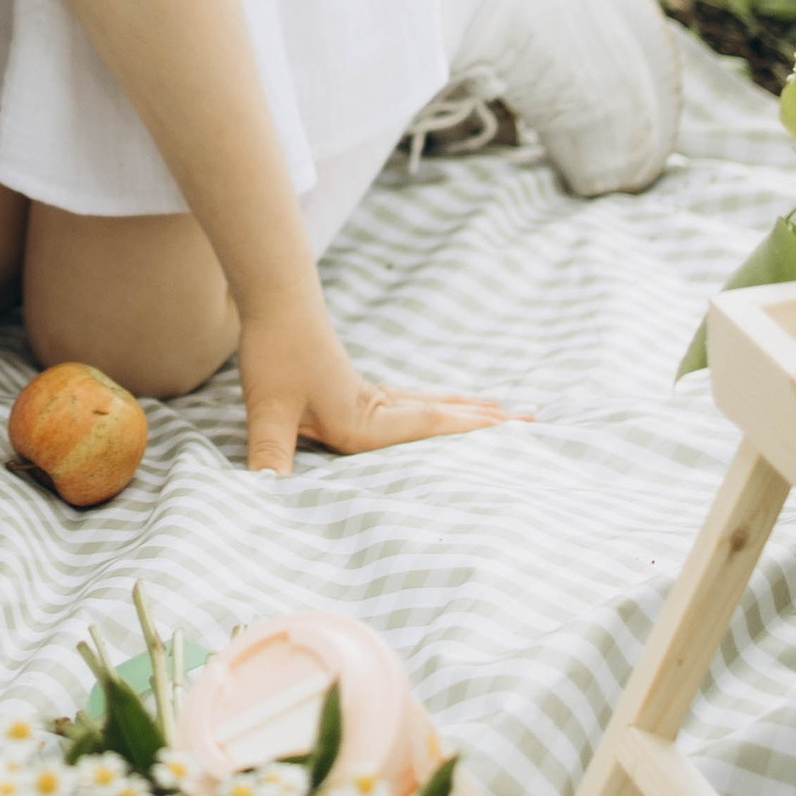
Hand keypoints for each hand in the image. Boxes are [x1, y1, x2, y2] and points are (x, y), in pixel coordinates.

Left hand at [236, 287, 517, 472]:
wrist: (274, 298)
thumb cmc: (274, 353)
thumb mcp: (267, 411)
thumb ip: (270, 455)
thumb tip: (264, 496)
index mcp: (364, 419)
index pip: (425, 427)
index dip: (465, 432)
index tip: (508, 434)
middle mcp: (376, 406)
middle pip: (440, 414)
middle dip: (483, 423)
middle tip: (531, 421)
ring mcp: (370, 394)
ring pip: (429, 404)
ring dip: (465, 410)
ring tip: (501, 412)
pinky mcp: (358, 386)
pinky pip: (410, 400)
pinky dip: (436, 404)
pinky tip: (439, 405)